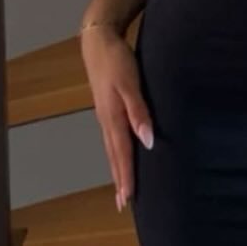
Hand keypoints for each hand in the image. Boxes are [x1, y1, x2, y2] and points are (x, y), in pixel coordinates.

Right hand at [79, 26, 154, 209]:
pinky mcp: (107, 109)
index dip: (127, 177)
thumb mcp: (130, 84)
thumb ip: (140, 112)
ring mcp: (105, 115)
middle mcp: (107, 120)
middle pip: (114, 156)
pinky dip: (116, 153)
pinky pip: (112, 138)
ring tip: (121, 189)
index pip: (123, 153)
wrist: (98, 41)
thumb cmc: (117, 60)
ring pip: (112, 149)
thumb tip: (148, 140)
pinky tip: (120, 156)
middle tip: (123, 204)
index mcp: (113, 117)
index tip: (129, 199)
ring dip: (117, 170)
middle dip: (120, 180)